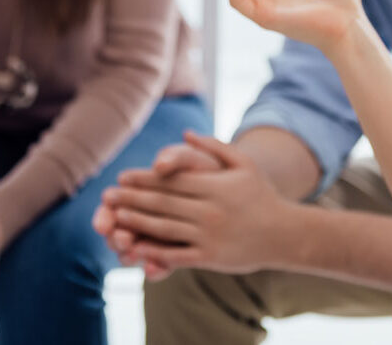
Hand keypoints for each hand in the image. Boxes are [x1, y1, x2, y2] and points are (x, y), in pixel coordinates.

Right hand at [93, 141, 222, 275]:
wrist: (232, 187)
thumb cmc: (204, 166)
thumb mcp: (191, 158)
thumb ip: (175, 158)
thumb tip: (159, 164)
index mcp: (138, 194)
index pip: (111, 208)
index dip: (105, 214)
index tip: (106, 219)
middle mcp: (142, 218)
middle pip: (117, 234)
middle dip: (116, 237)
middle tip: (121, 238)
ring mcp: (158, 237)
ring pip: (135, 253)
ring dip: (130, 255)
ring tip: (133, 253)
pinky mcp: (176, 252)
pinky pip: (162, 265)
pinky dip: (156, 268)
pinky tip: (154, 268)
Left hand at [111, 131, 290, 278]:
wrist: (284, 233)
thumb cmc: (262, 195)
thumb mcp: (243, 163)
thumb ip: (213, 147)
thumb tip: (184, 134)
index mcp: (215, 186)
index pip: (172, 181)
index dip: (145, 179)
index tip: (122, 177)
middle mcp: (210, 210)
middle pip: (163, 204)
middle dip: (132, 200)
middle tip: (108, 198)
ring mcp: (209, 235)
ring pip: (164, 229)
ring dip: (136, 224)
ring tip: (114, 220)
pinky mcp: (210, 258)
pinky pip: (176, 255)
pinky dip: (154, 253)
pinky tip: (136, 249)